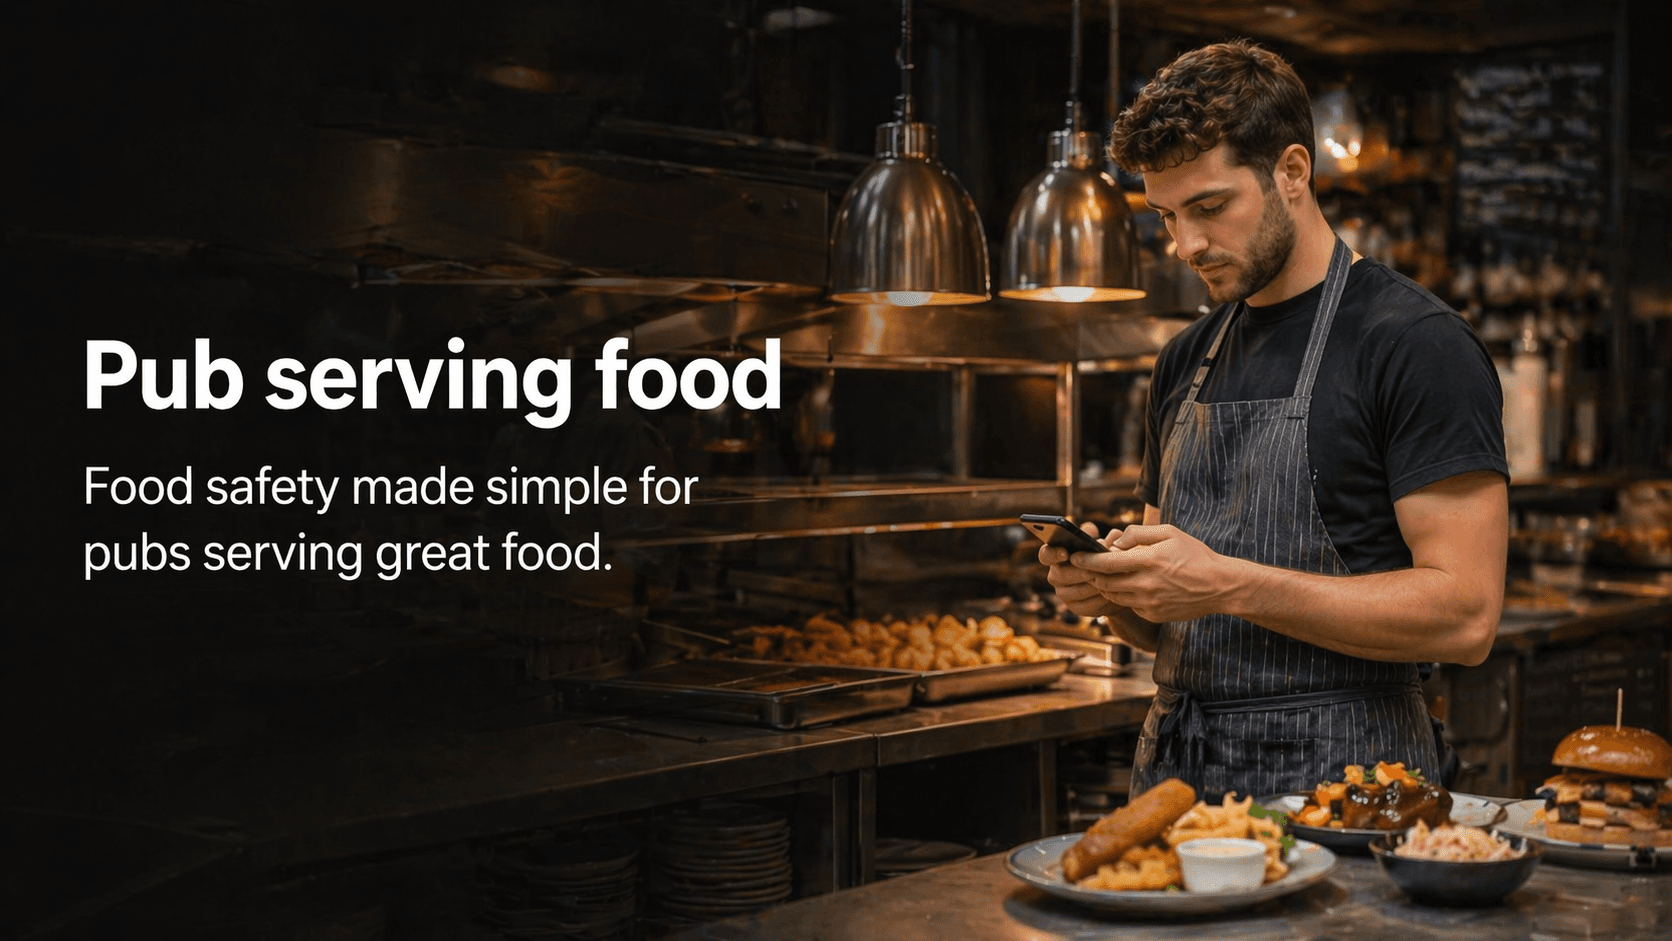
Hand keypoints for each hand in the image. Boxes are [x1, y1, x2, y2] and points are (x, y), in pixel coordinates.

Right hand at [1039, 522, 1122, 618]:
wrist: (1116, 585)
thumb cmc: (1104, 558)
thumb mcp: (1106, 545)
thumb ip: (1108, 538)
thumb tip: (1114, 536)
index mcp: (1057, 556)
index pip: (1046, 554)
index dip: (1053, 553)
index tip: (1065, 553)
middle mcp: (1056, 575)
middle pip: (1060, 575)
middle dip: (1081, 571)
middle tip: (1098, 569)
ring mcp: (1064, 594)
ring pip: (1075, 592)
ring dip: (1093, 586)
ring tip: (1110, 580)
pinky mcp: (1076, 608)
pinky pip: (1086, 606)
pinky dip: (1100, 600)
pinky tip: (1112, 593)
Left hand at [1069, 523, 1235, 622]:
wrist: (1219, 586)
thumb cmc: (1194, 555)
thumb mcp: (1169, 532)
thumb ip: (1137, 532)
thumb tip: (1114, 542)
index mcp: (1148, 560)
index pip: (1105, 563)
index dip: (1085, 560)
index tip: (1075, 556)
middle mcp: (1146, 584)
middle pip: (1104, 582)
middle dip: (1091, 574)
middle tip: (1087, 566)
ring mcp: (1149, 603)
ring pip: (1113, 595)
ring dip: (1105, 585)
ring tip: (1107, 575)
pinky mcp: (1153, 615)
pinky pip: (1129, 606)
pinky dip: (1124, 596)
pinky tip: (1132, 587)